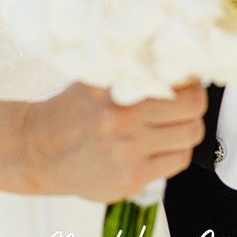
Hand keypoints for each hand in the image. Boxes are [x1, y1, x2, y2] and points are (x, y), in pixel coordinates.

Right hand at [20, 83, 205, 202]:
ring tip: (176, 124)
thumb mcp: (94, 78)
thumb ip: (129, 68)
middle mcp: (123, 118)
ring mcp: (129, 150)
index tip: (187, 76)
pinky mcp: (132, 177)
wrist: (40, 151)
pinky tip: (163, 145)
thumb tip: (172, 59)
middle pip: (192, 105)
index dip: (189, 76)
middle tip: (188, 100)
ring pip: (191, 134)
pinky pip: (178, 161)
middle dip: (196, 101)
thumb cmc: (71, 112)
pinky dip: (177, 151)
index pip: (176, 76)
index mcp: (116, 88)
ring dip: (189, 127)